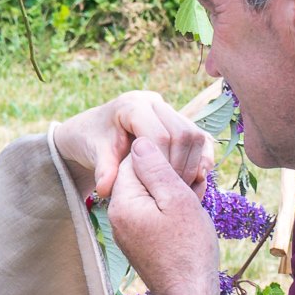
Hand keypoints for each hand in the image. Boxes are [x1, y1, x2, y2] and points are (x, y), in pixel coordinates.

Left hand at [46, 90, 212, 204]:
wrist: (95, 131)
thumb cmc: (93, 140)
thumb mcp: (94, 154)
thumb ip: (103, 170)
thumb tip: (105, 189)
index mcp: (132, 105)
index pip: (159, 135)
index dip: (162, 164)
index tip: (159, 189)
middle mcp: (154, 102)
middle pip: (183, 132)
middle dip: (181, 165)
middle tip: (174, 191)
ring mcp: (169, 110)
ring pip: (195, 135)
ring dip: (193, 164)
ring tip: (183, 189)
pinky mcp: (179, 121)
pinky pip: (200, 139)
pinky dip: (201, 159)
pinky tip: (196, 181)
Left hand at [102, 143, 226, 294]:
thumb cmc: (188, 248)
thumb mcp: (176, 199)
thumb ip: (155, 168)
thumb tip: (139, 142)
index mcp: (122, 203)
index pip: (133, 159)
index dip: (162, 156)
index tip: (185, 169)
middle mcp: (118, 216)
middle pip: (141, 177)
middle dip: (169, 175)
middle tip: (195, 185)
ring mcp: (128, 231)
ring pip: (151, 195)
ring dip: (174, 193)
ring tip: (196, 202)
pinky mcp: (140, 242)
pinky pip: (153, 214)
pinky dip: (172, 210)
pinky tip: (191, 217)